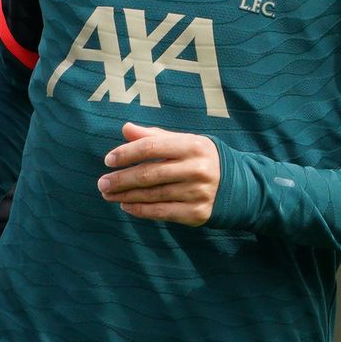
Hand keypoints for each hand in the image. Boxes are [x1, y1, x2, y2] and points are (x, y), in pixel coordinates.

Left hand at [97, 122, 219, 225]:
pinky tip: (127, 206)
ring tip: (109, 195)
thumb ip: (154, 136)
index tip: (108, 160)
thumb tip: (125, 128)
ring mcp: (198, 192)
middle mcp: (196, 168)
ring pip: (153, 195)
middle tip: (102, 183)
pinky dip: (141, 210)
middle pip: (149, 174)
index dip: (127, 153)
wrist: (238, 186)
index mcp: (192, 145)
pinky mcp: (198, 213)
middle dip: (121, 179)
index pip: (152, 147)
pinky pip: (163, 212)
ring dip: (127, 195)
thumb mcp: (184, 142)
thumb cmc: (202, 159)